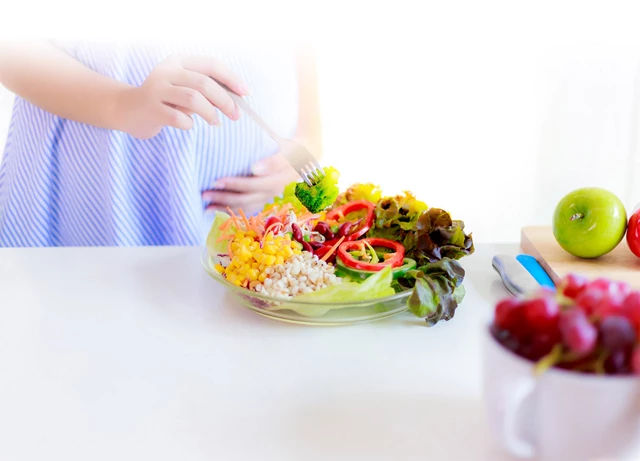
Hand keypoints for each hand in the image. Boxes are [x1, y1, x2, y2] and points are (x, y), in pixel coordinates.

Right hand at [114, 55, 247, 138]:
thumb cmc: (165, 101)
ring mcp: (157, 89)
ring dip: (210, 113)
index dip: (231, 78)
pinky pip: (179, 118)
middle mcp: (166, 71)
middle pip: (204, 83)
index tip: (245, 93)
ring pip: (193, 98)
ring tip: (215, 122)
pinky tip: (188, 124)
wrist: (128, 111)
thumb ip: (206, 91)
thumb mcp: (185, 90)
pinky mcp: (151, 108)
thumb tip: (236, 101)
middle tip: (235, 115)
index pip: (211, 64)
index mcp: (178, 61)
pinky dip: (189, 123)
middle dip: (225, 101)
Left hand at [202, 153, 298, 215]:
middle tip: (205, 193)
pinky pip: (247, 208)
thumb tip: (255, 169)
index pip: (252, 185)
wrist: (302, 159)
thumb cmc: (290, 151)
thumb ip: (273, 160)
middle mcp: (272, 193)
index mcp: (277, 180)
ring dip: (225, 207)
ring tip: (206, 205)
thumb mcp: (287, 151)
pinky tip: (217, 209)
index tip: (216, 181)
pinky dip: (231, 209)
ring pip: (245, 206)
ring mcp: (267, 198)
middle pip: (245, 198)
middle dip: (224, 197)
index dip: (234, 184)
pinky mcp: (263, 200)